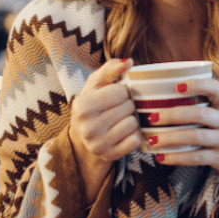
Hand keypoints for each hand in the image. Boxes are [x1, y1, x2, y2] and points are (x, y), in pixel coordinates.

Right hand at [69, 58, 140, 202]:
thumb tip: (129, 62)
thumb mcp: (96, 85)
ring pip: (133, 123)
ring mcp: (98, 144)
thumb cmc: (94, 105)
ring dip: (132, 120)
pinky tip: (124, 133)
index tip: (117, 96)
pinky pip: (136, 140)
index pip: (120, 92)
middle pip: (128, 107)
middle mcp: (87, 127)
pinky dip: (135, 135)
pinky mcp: (109, 156)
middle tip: (119, 109)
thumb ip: (110, 69)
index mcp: (82, 106)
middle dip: (128, 105)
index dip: (123, 91)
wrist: (83, 139)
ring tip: (121, 120)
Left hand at [149, 78, 218, 215]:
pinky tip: (162, 157)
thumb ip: (204, 109)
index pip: (215, 88)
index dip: (196, 84)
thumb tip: (165, 100)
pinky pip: (196, 157)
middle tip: (152, 117)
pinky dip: (176, 157)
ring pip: (196, 136)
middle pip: (200, 113)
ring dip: (170, 137)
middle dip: (173, 114)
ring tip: (152, 139)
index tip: (176, 86)